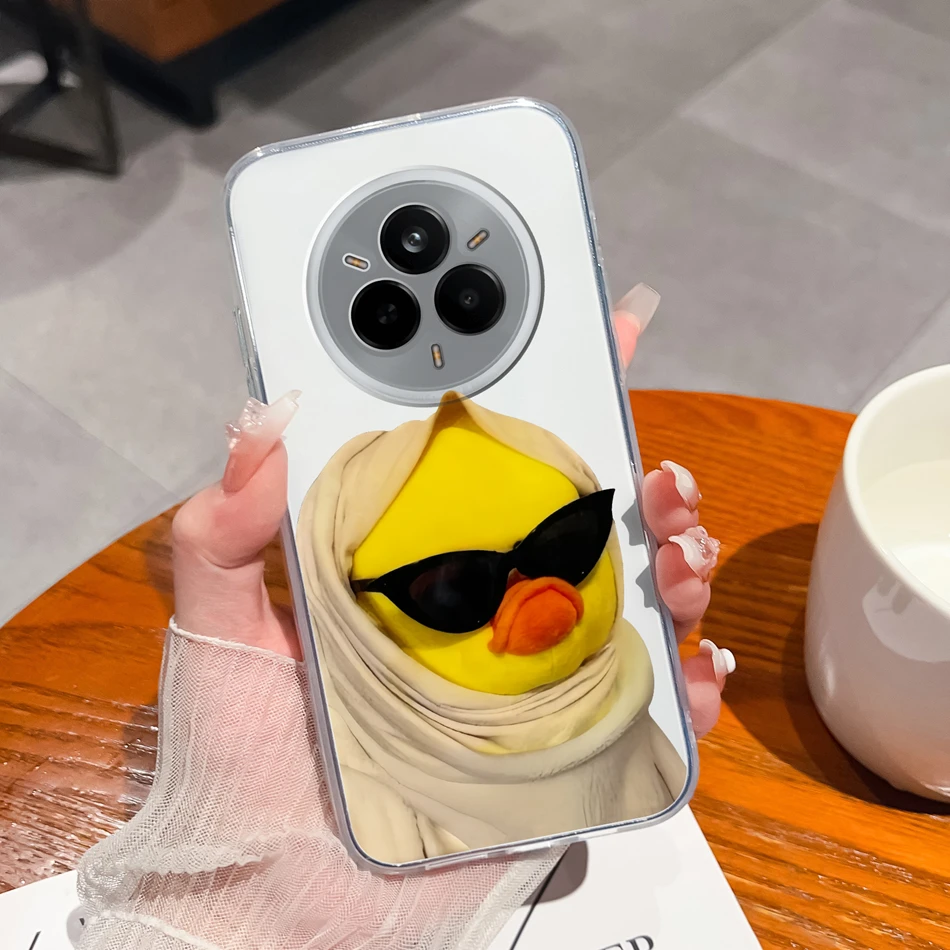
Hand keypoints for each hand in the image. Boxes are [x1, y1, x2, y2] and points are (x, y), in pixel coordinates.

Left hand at [172, 284, 732, 733]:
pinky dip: (691, 684)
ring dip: (678, 565)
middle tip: (655, 474)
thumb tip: (260, 423)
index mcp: (415, 562)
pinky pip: (649, 710)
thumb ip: (222, 532)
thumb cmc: (245, 765)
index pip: (489, 461)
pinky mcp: (562, 751)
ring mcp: (529, 677)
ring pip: (632, 599)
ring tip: (678, 559)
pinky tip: (698, 667)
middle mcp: (482, 609)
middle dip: (640, 483)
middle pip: (584, 522)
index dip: (548, 394)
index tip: (599, 336)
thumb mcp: (220, 632)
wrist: (277, 899)